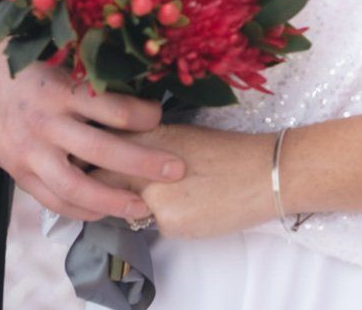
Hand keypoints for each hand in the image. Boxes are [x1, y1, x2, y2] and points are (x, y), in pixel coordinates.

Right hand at [0, 40, 184, 222]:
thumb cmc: (29, 71)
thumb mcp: (61, 62)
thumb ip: (93, 79)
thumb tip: (142, 89)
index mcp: (61, 91)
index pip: (113, 107)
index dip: (144, 115)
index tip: (159, 116)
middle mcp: (47, 123)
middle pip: (102, 150)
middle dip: (143, 163)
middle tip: (176, 170)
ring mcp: (32, 153)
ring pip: (77, 186)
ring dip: (113, 201)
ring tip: (142, 208)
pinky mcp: (20, 174)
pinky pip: (53, 201)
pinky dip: (81, 211)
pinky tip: (104, 213)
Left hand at [92, 124, 273, 239]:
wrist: (265, 172)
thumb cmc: (228, 150)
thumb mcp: (181, 137)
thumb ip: (146, 148)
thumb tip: (123, 162)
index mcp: (144, 135)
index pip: (98, 151)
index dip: (97, 161)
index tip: (100, 165)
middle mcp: (139, 162)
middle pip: (101, 181)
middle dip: (106, 188)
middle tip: (128, 189)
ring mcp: (151, 194)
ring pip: (128, 208)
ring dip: (140, 207)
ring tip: (178, 197)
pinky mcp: (167, 222)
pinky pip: (155, 226)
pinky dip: (169, 221)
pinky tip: (195, 209)